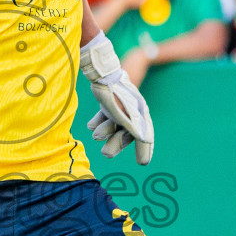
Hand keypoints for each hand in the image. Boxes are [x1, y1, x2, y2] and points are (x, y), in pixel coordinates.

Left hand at [80, 34, 153, 163]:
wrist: (101, 72)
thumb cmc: (114, 94)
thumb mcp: (123, 113)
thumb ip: (131, 127)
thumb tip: (143, 139)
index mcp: (140, 113)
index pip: (144, 136)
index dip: (144, 150)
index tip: (142, 163)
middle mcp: (132, 111)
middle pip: (125, 133)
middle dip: (116, 144)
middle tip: (105, 154)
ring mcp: (119, 106)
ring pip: (114, 125)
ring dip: (104, 132)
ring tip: (95, 135)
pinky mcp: (108, 102)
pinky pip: (104, 116)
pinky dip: (97, 122)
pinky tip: (90, 126)